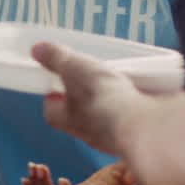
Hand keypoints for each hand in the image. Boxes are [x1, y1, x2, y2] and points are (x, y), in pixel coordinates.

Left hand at [31, 42, 148, 154]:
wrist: (145, 127)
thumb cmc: (104, 104)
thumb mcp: (75, 68)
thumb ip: (57, 59)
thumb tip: (39, 50)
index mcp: (64, 118)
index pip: (51, 105)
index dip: (53, 90)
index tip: (57, 75)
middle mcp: (87, 131)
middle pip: (81, 109)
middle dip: (87, 92)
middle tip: (92, 74)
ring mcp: (114, 134)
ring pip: (108, 113)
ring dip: (113, 97)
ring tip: (120, 79)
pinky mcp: (138, 132)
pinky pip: (134, 115)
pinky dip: (136, 102)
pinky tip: (142, 90)